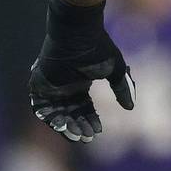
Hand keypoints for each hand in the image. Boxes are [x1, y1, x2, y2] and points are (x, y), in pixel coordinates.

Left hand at [28, 0, 135, 142]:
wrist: (79, 32)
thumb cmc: (98, 47)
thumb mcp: (115, 70)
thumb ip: (123, 89)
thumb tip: (131, 108)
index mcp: (80, 83)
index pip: (84, 108)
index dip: (91, 120)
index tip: (99, 132)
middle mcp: (65, 87)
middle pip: (70, 114)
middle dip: (79, 127)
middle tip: (87, 138)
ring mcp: (51, 86)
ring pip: (56, 114)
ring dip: (65, 126)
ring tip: (77, 135)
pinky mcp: (39, 84)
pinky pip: (41, 107)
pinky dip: (51, 118)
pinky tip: (63, 125)